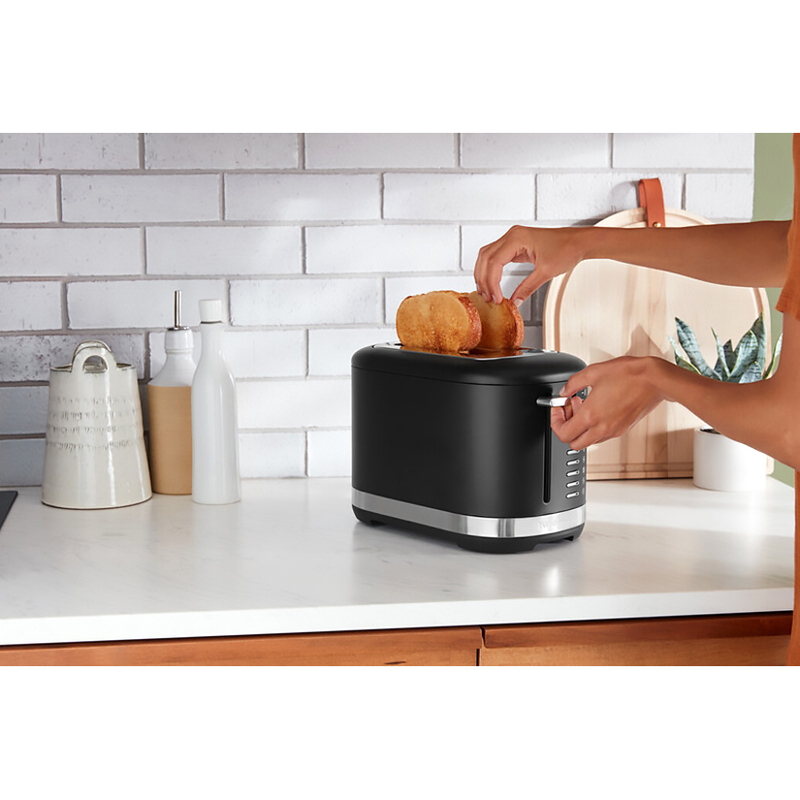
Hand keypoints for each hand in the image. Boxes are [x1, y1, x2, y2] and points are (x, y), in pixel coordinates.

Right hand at [473, 225, 586, 304]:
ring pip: (487, 256)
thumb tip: (514, 302)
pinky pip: (496, 256)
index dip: (492, 283)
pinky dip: (491, 269)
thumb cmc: (567, 249)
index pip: (494, 262)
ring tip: (487, 292)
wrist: (579, 242)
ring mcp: (512, 238)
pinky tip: (492, 282)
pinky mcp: (515, 244)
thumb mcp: (546, 272)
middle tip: (488, 298)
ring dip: (484, 274)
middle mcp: (512, 235)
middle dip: (484, 280)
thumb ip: (527, 288)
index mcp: (517, 238)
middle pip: (485, 258)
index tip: (497, 298)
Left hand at [550, 357, 664, 450]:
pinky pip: (601, 435)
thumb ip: (573, 383)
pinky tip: (596, 407)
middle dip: (566, 427)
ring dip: (580, 427)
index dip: (555, 422)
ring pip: (588, 440)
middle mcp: (602, 428)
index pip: (563, 433)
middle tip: (568, 409)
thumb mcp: (593, 372)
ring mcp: (614, 431)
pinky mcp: (623, 429)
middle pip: (573, 443)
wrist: (656, 380)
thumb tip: (564, 391)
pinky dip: (593, 426)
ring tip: (583, 405)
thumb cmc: (630, 374)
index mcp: (591, 416)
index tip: (558, 408)